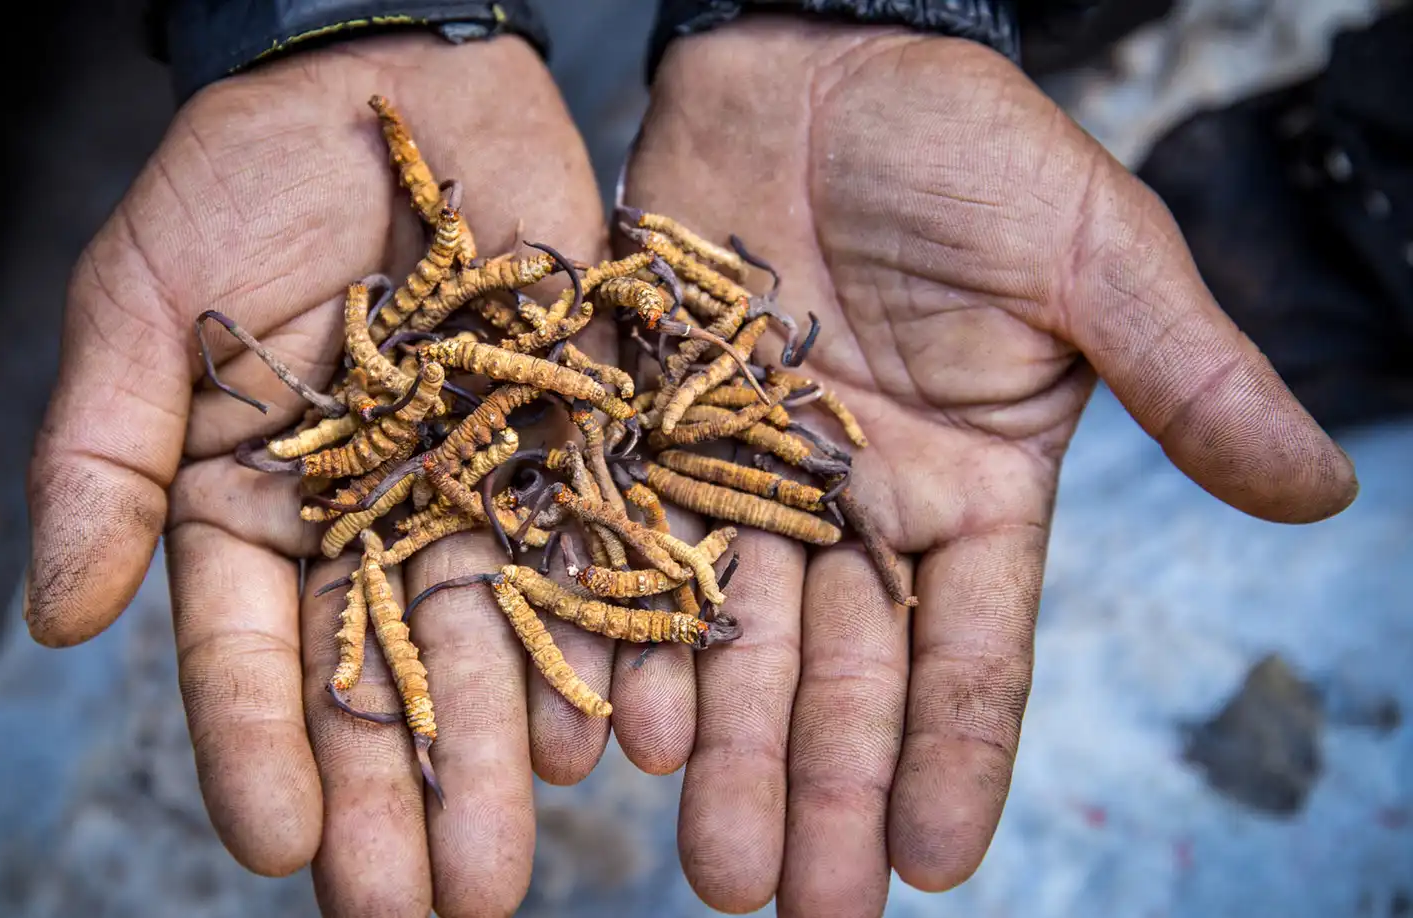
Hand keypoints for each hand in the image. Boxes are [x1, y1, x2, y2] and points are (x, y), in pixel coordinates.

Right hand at [23, 35, 628, 916]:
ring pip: (492, 642)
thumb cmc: (241, 182)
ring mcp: (477, 487)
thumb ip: (103, 461)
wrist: (388, 83)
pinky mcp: (575, 440)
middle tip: (422, 907)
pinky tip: (614, 731)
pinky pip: (594, 554)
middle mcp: (372, 522)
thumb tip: (55, 622)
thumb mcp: (139, 306)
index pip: (250, 655)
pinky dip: (606, 639)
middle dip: (400, 795)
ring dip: (501, 753)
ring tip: (510, 860)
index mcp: (257, 509)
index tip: (284, 848)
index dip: (262, 751)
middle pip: (383, 678)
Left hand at [624, 20, 1357, 914]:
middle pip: (843, 675)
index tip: (934, 867)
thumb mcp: (1095, 256)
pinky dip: (630, 634)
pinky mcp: (658, 431)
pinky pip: (640, 551)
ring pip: (739, 640)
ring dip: (725, 753)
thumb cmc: (970, 146)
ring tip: (711, 861)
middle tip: (796, 907)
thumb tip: (1323, 491)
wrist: (814, 60)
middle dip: (822, 791)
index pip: (971, 652)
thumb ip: (1189, 377)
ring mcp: (753, 477)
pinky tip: (621, 727)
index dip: (955, 758)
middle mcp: (862, 508)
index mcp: (975, 490)